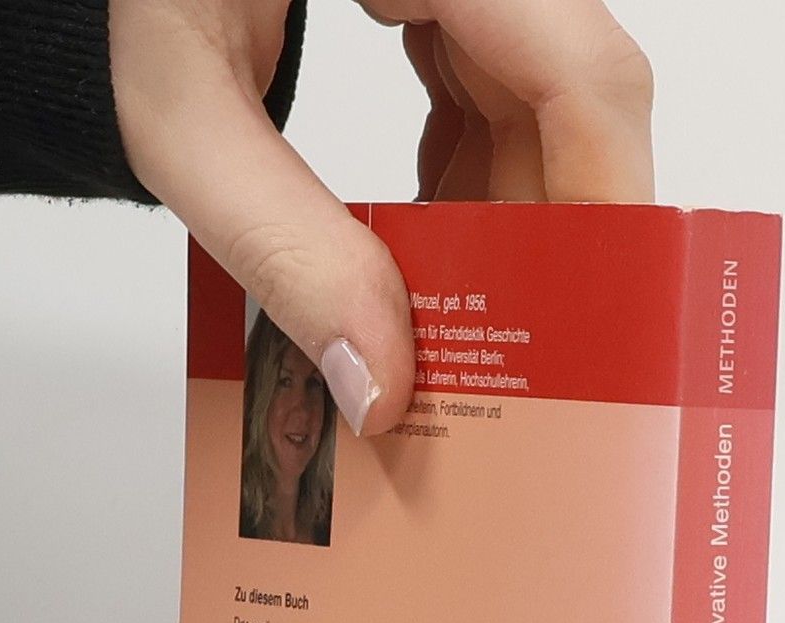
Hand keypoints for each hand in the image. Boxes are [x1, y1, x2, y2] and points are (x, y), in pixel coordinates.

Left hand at [109, 0, 653, 434]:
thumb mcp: (182, 113)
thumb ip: (277, 243)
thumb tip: (380, 386)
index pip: (582, 75)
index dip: (603, 209)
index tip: (586, 332)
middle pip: (577, 98)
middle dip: (546, 242)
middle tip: (509, 362)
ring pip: (548, 104)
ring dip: (508, 221)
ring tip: (451, 317)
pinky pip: (500, 90)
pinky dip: (472, 177)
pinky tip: (422, 244)